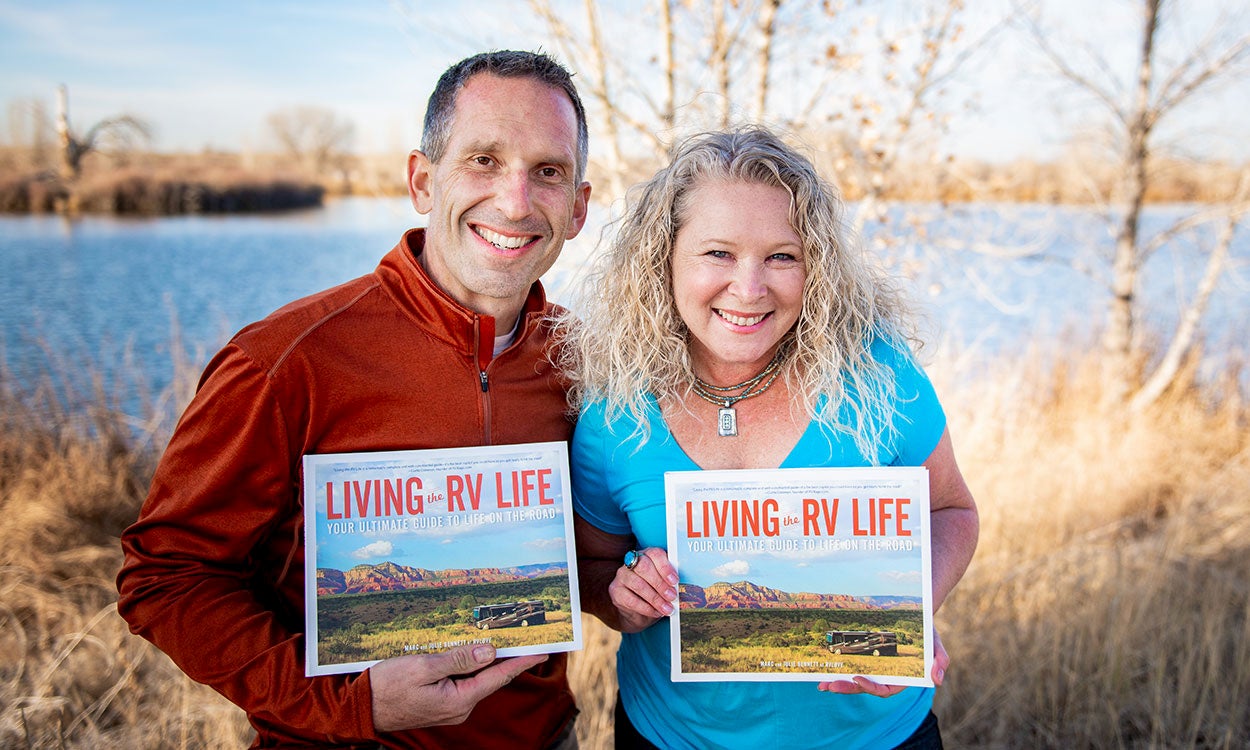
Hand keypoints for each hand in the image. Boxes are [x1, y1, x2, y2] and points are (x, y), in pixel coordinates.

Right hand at [369, 644, 547, 731]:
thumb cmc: (387, 687)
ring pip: (476, 678)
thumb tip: (489, 651)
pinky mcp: (441, 703)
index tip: (543, 649)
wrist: (361, 708)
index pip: (499, 676)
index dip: (522, 660)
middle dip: (508, 657)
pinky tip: (471, 651)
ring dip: (487, 660)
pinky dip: (469, 666)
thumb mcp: (422, 667)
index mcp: (459, 699)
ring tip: (502, 638)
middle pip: (491, 677)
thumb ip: (458, 659)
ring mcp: (451, 707)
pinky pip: (463, 682)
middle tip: (526, 636)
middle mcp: (460, 707)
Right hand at [608, 547, 678, 632]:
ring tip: (667, 608)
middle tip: (673, 596)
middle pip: (644, 568)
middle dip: (661, 584)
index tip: (675, 581)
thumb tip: (682, 587)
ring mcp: (621, 576)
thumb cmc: (654, 592)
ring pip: (638, 584)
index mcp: (646, 555)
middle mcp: (631, 562)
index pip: (654, 554)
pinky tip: (656, 612)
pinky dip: (646, 608)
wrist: (636, 611)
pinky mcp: (615, 591)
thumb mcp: (663, 584)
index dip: (665, 567)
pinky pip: (631, 600)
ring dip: (655, 598)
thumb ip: (670, 581)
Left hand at [817, 628, 947, 696]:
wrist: (917, 620)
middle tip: (828, 685)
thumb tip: (937, 679)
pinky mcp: (868, 662)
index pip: (885, 690)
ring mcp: (876, 671)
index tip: (857, 678)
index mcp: (902, 679)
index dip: (870, 687)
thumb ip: (940, 661)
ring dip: (839, 683)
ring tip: (821, 683)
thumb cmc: (927, 634)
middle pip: (865, 688)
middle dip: (847, 688)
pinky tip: (825, 670)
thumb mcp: (936, 644)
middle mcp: (887, 678)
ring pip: (855, 682)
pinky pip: (852, 669)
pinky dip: (840, 670)